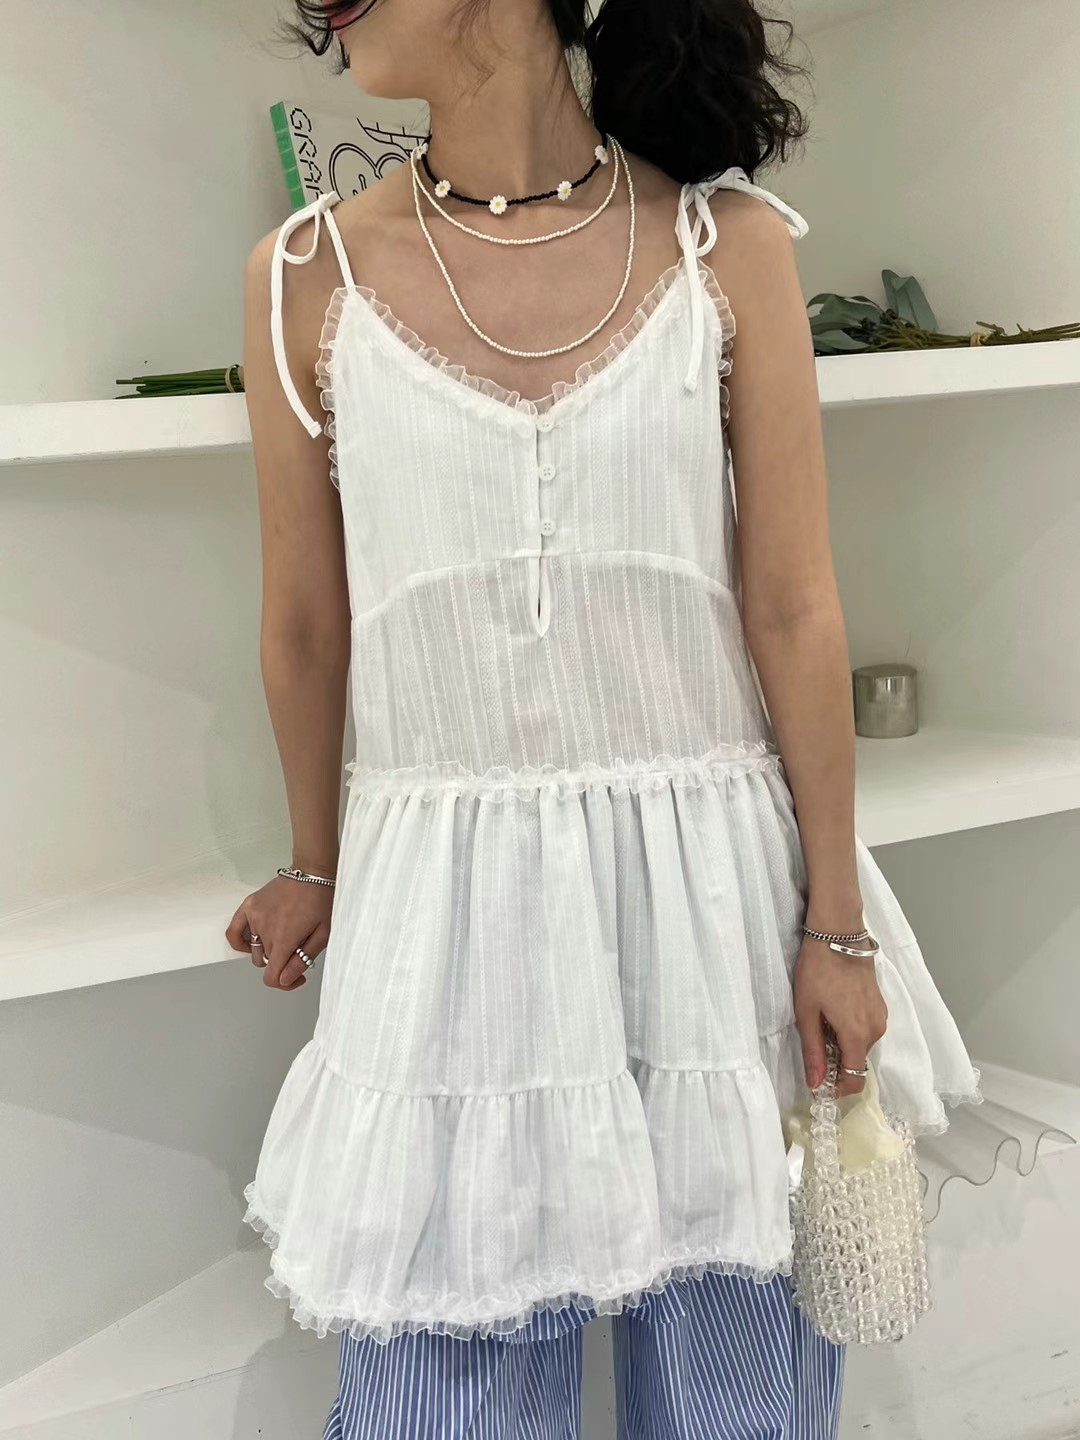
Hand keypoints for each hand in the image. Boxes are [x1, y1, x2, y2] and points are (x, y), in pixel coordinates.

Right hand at [225, 873, 334, 990]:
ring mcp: (254, 917)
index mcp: (284, 939)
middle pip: (267, 963)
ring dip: (268, 951)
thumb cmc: (321, 899)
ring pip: (255, 951)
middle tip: (297, 951)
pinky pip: (234, 932)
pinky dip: (239, 942)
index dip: (284, 983)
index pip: (272, 977)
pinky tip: (250, 944)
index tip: (295, 977)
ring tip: (283, 938)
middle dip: (282, 963)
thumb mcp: (322, 934)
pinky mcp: (249, 906)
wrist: (312, 872)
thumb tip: (285, 980)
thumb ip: (302, 961)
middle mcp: (266, 930)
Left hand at [792, 935, 887, 1097]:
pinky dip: (851, 1030)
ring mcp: (881, 1016)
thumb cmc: (818, 971)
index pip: (856, 1079)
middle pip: (857, 1061)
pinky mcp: (880, 1004)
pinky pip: (866, 1029)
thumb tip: (816, 1083)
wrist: (838, 933)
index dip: (838, 1088)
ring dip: (843, 1044)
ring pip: (861, 1045)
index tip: (820, 1084)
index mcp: (858, 1035)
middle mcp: (876, 1030)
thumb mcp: (807, 1012)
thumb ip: (813, 1051)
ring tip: (821, 1021)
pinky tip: (834, 1011)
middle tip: (813, 1043)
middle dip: (837, 1062)